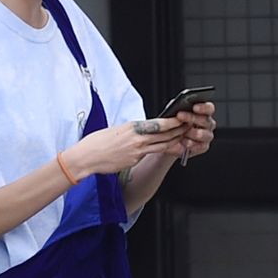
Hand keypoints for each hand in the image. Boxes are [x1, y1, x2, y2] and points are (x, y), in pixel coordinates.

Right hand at [66, 118, 180, 179]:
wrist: (87, 156)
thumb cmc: (98, 143)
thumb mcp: (117, 130)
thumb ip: (132, 131)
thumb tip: (143, 130)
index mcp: (133, 126)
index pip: (159, 123)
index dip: (173, 121)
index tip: (182, 118)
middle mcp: (137, 137)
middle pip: (164, 133)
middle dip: (180, 130)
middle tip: (190, 126)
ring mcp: (137, 149)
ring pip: (163, 144)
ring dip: (176, 140)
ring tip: (186, 137)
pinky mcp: (135, 159)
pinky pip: (153, 153)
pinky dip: (165, 150)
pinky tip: (174, 148)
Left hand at [172, 101, 215, 162]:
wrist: (167, 140)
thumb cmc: (173, 123)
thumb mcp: (174, 112)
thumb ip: (178, 107)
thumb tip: (176, 104)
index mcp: (204, 112)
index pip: (209, 108)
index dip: (203, 107)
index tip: (194, 107)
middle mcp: (207, 124)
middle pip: (206, 120)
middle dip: (193, 118)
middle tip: (180, 116)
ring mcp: (207, 136)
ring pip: (206, 134)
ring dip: (194, 133)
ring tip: (183, 132)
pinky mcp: (203, 146)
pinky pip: (202, 146)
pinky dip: (193, 144)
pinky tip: (184, 142)